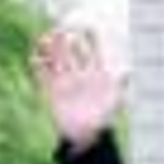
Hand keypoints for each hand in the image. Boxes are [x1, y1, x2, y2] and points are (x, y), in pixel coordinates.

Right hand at [33, 27, 123, 149]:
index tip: (88, 28)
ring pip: (57, 61)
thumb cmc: (102, 117)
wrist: (85, 135)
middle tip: (60, 30)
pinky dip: (39, 67)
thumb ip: (120, 84)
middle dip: (66, 41)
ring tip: (44, 39)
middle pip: (72, 53)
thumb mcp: (114, 100)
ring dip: (50, 50)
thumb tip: (129, 71)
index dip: (91, 40)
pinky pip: (44, 76)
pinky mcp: (53, 91)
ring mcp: (66, 82)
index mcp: (95, 74)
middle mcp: (80, 75)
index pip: (93, 52)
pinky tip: (34, 58)